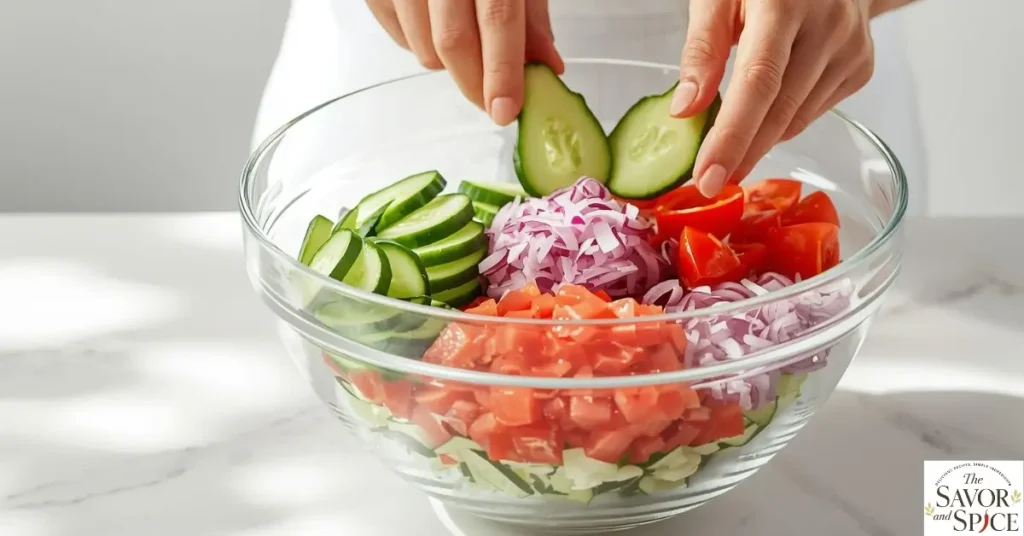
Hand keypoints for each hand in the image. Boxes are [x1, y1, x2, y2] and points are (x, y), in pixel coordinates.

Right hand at [365, 0, 563, 125]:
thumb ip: (530, 15)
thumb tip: (544, 66)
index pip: (496, 20)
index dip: (501, 72)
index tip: (506, 110)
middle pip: (451, 42)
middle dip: (475, 84)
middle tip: (493, 101)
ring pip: (422, 47)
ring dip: (449, 65)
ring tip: (467, 48)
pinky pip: (397, 35)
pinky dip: (420, 45)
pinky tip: (435, 27)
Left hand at [671, 0, 877, 196]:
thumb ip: (702, 48)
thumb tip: (686, 110)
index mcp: (784, 1)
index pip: (758, 81)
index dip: (732, 135)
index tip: (708, 176)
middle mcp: (827, 23)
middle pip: (780, 108)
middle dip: (741, 154)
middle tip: (708, 184)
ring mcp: (851, 46)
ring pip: (798, 117)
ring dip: (759, 141)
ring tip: (729, 150)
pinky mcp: (862, 65)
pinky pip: (814, 111)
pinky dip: (783, 123)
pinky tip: (763, 117)